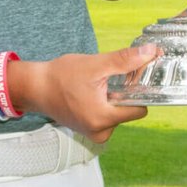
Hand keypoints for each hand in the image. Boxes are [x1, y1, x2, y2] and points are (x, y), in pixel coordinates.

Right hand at [11, 43, 160, 142]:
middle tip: (109, 79)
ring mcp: (93, 133)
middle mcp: (100, 132)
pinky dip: (104, 104)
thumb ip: (124, 60)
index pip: (140, 109)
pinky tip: (92, 92)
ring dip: (113, 98)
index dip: (140, 91)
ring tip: (97, 85)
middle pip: (129, 111)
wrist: (35, 87)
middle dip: (124, 94)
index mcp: (103, 119)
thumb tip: (150, 53)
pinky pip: (106, 116)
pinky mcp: (88, 130)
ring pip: (118, 113)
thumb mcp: (95, 65)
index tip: (135, 77)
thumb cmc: (60, 77)